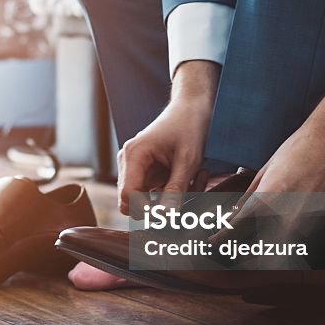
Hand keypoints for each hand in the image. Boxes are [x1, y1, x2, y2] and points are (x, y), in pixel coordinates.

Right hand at [117, 60, 218, 214]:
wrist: (192, 107)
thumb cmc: (189, 127)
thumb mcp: (188, 161)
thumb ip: (176, 190)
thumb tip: (165, 217)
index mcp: (133, 155)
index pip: (127, 196)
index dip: (146, 210)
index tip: (173, 212)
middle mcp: (128, 162)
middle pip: (131, 202)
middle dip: (160, 206)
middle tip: (189, 196)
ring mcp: (135, 168)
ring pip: (145, 201)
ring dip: (170, 200)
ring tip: (197, 183)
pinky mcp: (146, 172)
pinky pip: (154, 194)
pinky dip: (173, 193)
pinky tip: (193, 179)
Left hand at [209, 89, 324, 252]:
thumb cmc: (302, 148)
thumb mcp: (266, 169)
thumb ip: (251, 195)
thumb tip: (237, 211)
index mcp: (267, 199)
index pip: (237, 229)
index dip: (222, 238)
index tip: (215, 240)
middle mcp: (287, 216)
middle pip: (260, 248)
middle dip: (246, 250)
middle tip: (236, 245)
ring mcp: (307, 221)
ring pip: (282, 245)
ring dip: (269, 244)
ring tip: (261, 234)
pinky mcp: (323, 220)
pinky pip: (301, 235)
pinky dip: (290, 234)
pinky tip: (287, 220)